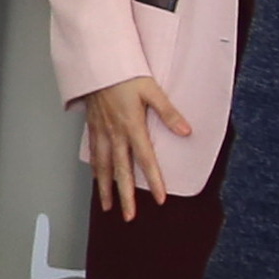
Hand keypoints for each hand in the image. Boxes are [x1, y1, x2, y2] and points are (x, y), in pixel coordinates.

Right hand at [75, 78, 182, 223]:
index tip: (160, 199)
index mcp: (132, 125)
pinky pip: (93, 153)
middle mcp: (115, 133)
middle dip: (125, 195)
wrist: (96, 62)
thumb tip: (186, 131)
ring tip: (107, 206)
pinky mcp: (92, 126)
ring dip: (105, 188)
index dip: (154, 180)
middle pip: (120, 170)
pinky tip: (96, 177)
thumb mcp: (151, 90)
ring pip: (102, 166)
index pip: (145, 159)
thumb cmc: (123, 74)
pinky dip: (95, 169)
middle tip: (129, 216)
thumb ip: (168, 113)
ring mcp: (101, 131)